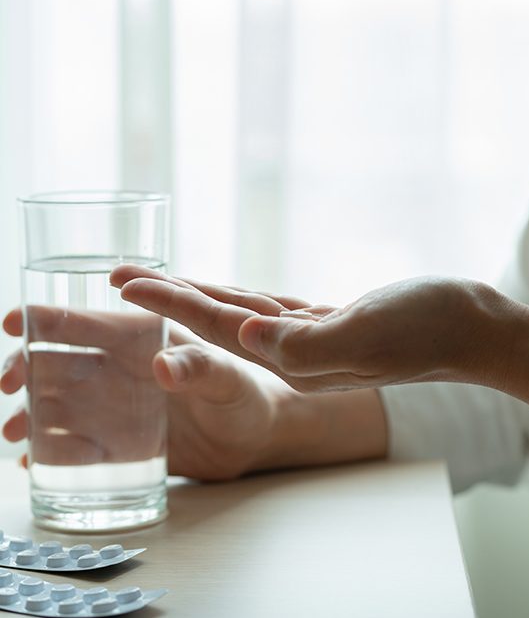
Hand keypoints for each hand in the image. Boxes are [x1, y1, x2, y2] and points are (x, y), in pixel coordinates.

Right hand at [1, 308, 280, 480]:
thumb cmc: (244, 394)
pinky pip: (74, 448)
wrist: (252, 439)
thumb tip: (163, 367)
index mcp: (141, 340)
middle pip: (57, 363)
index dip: (46, 318)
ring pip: (56, 405)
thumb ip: (201, 368)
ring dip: (29, 413)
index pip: (86, 322)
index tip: (13, 322)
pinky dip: (51, 452)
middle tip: (9, 383)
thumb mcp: (228, 378)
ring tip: (15, 431)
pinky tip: (32, 462)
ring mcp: (114, 410)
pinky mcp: (119, 447)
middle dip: (24, 367)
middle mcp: (119, 372)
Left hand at [110, 266, 513, 391]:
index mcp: (298, 359)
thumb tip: (244, 338)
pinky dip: (245, 299)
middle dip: (168, 301)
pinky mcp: (333, 324)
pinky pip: (275, 310)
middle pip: (218, 323)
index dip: (168, 304)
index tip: (122, 282)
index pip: (217, 330)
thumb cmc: (429, 328)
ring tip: (164, 281)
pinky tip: (231, 294)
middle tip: (120, 276)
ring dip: (201, 298)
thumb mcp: (367, 333)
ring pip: (243, 316)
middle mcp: (298, 355)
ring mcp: (315, 341)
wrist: (475, 329)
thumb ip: (305, 343)